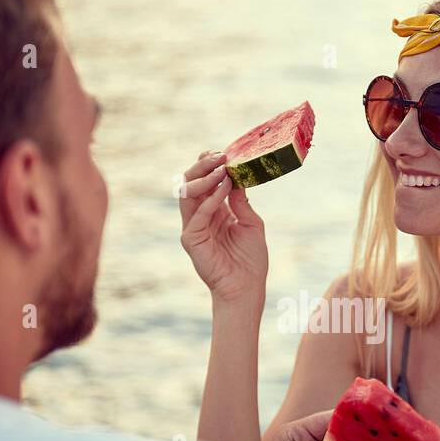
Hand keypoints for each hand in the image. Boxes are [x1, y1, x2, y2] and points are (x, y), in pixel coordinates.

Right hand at [179, 150, 268, 303]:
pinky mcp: (190, 239)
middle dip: (204, 166)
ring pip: (188, 193)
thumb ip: (242, 202)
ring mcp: (192, 227)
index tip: (224, 153)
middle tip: (221, 156)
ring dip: (205, 177)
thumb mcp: (251, 223)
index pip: (204, 181)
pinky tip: (225, 187)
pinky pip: (198, 213)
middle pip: (191, 182)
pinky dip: (211, 198)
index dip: (210, 166)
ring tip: (222, 168)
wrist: (247, 287)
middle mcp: (199, 216)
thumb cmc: (250, 260)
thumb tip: (238, 177)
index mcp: (213, 211)